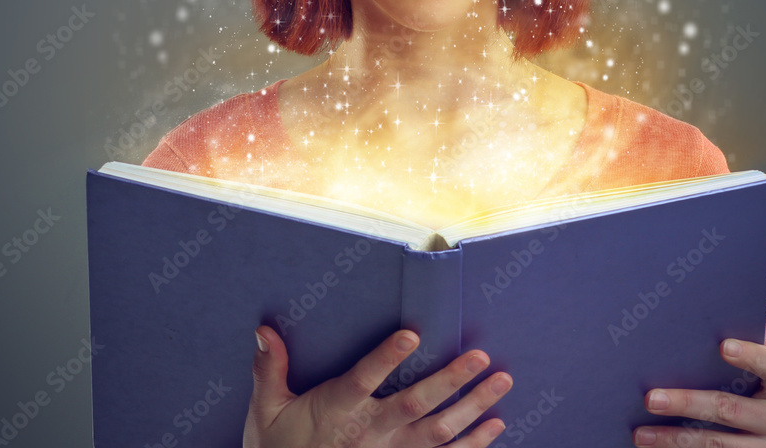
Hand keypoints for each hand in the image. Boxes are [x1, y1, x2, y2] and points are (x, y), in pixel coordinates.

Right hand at [244, 325, 512, 447]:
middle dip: (450, 381)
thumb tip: (264, 329)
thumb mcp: (266, 411)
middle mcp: (370, 432)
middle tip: (479, 356)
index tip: (411, 334)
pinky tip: (496, 424)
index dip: (386, 358)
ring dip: (473, 407)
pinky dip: (473, 444)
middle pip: (415, 405)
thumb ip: (270, 370)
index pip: (363, 379)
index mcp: (337, 409)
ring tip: (501, 382)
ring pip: (439, 430)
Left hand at [633, 338, 765, 446]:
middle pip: (730, 409)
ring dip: (675, 439)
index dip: (750, 355)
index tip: (723, 346)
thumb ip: (734, 367)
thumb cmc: (759, 400)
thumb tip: (680, 343)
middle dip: (687, 403)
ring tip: (641, 435)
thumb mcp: (760, 384)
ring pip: (718, 445)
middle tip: (650, 399)